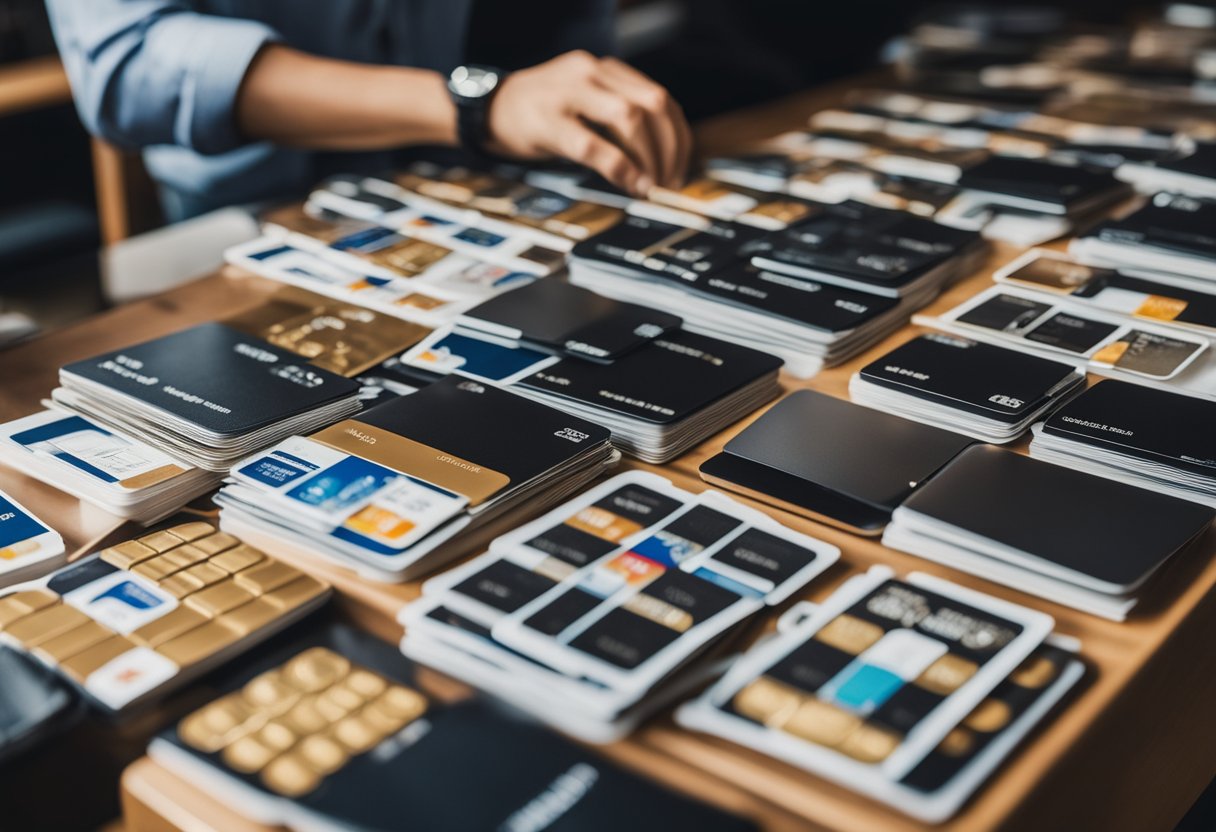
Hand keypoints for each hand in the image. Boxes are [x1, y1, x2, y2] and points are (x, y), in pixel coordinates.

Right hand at [485, 51, 692, 196]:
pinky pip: (594, 145)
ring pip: (629, 119)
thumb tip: (662, 156)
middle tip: (669, 182)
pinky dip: (620, 168)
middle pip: (652, 105)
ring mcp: (568, 93)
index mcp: (605, 69)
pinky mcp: (548, 121)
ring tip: (650, 186)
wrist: (487, 109)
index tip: (681, 168)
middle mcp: (591, 72)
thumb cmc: (542, 112)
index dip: (679, 137)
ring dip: (649, 159)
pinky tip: (629, 184)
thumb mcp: (586, 102)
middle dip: (670, 149)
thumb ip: (620, 117)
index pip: (659, 98)